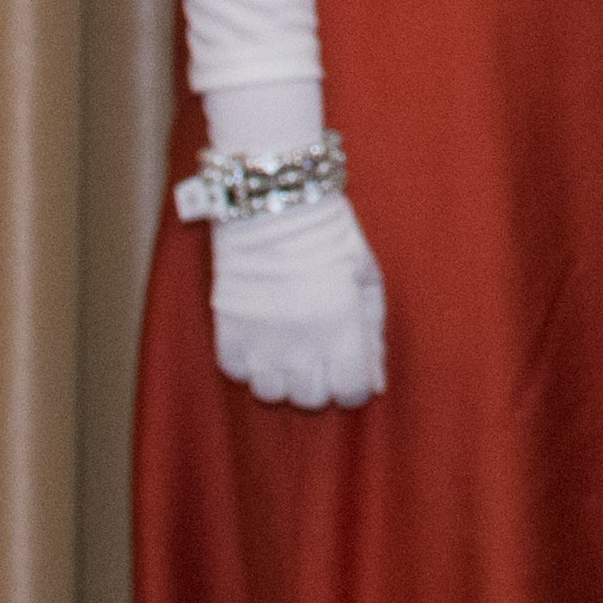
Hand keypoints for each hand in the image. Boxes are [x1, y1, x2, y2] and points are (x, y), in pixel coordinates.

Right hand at [210, 186, 387, 408]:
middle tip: (320, 356)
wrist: (273, 203)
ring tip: (288, 350)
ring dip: (283, 378)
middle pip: (311, 399)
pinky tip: (261, 340)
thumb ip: (374, 332)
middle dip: (321, 383)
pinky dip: (249, 363)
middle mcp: (299, 341)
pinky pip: (236, 372)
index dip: (354, 385)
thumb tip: (376, 382)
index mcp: (340, 325)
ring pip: (271, 393)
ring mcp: (259, 338)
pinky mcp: (227, 329)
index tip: (350, 370)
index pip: (350, 392)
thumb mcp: (366, 276)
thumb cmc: (330, 234)